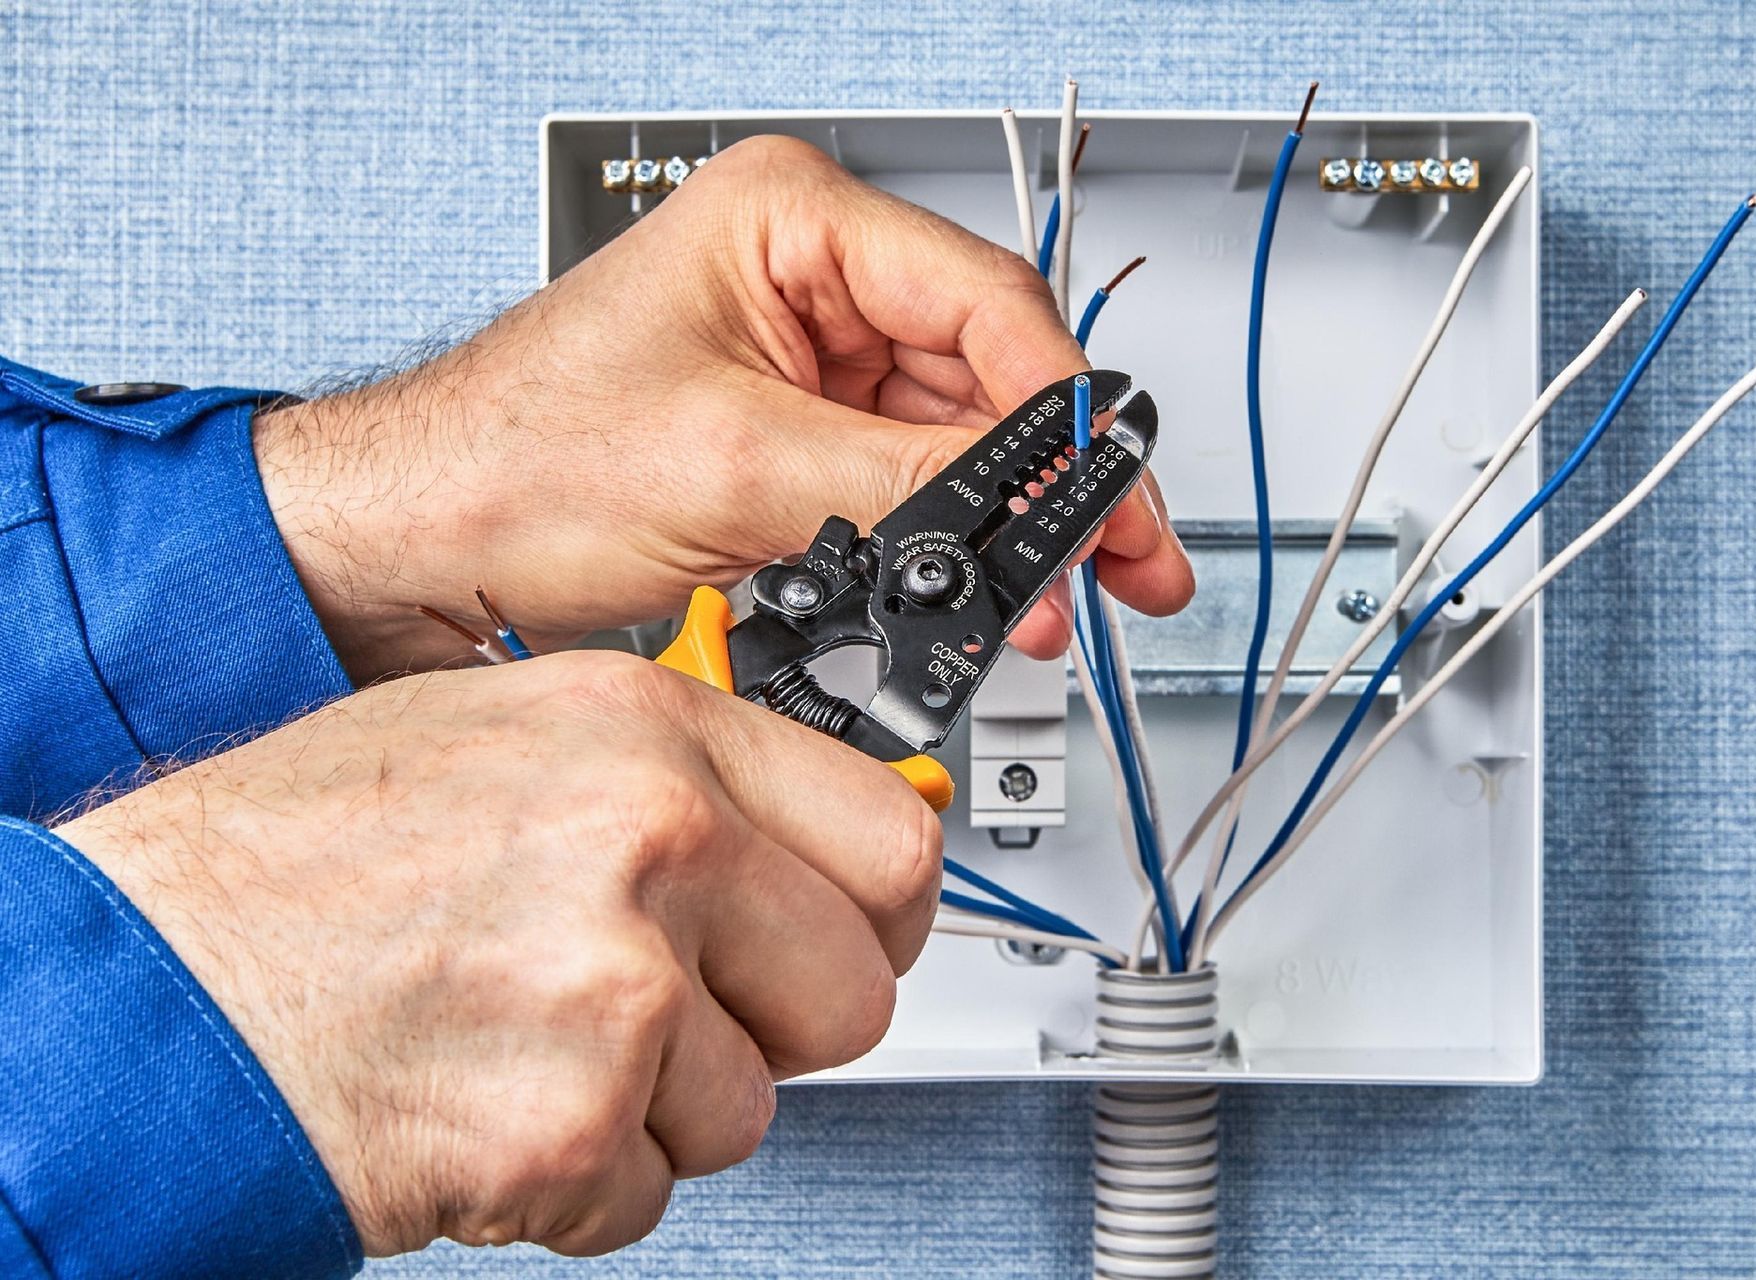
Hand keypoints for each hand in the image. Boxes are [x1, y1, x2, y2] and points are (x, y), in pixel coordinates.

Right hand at [55, 650, 942, 1255]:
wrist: (145, 986)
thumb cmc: (297, 864)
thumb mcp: (507, 743)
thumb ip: (672, 781)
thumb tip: (808, 839)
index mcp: (645, 731)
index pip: (890, 838)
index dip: (879, 911)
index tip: (860, 935)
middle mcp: (648, 840)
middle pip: (853, 992)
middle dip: (774, 1027)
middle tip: (672, 1017)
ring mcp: (614, 987)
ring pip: (750, 1108)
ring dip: (656, 1108)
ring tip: (528, 1045)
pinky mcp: (566, 1128)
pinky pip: (651, 1195)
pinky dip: (578, 1181)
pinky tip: (486, 1104)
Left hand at [255, 134, 1192, 682]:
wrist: (419, 547)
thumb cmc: (510, 461)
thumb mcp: (733, 466)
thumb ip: (905, 474)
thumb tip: (1036, 495)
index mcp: (789, 221)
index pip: (981, 300)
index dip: (1057, 410)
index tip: (1104, 492)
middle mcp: (806, 279)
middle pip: (986, 372)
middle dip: (1047, 480)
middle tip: (1117, 558)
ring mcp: (804, 361)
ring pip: (955, 437)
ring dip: (1002, 526)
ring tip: (1045, 599)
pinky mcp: (793, 436)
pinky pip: (904, 482)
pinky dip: (942, 545)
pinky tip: (974, 590)